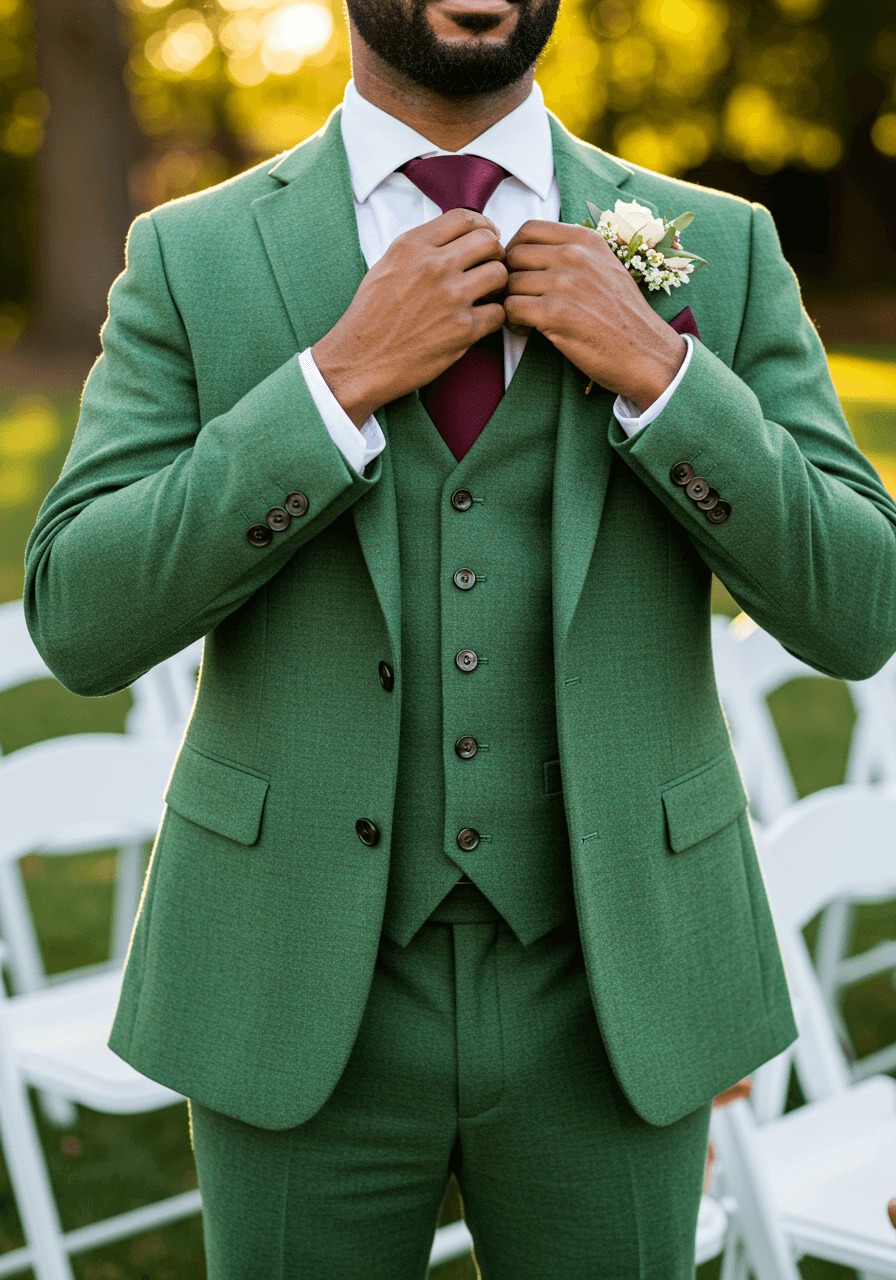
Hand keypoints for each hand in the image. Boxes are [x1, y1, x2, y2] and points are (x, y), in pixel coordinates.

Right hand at [312, 210, 506, 426]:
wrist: (359, 362)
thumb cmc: (369, 318)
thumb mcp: (385, 267)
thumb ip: (419, 250)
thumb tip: (451, 241)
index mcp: (412, 246)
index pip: (464, 218)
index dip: (482, 226)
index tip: (487, 237)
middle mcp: (433, 266)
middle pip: (489, 241)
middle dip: (494, 254)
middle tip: (489, 268)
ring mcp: (451, 297)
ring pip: (499, 274)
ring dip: (497, 285)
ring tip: (484, 296)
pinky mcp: (463, 329)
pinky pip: (498, 312)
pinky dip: (493, 317)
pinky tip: (479, 322)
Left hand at [504, 221, 686, 411]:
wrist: (645, 353)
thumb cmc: (623, 316)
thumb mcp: (606, 267)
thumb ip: (574, 254)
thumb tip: (534, 252)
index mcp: (586, 240)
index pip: (530, 229)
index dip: (515, 249)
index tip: (518, 269)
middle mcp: (575, 255)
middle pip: (514, 255)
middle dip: (508, 278)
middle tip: (517, 297)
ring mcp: (565, 282)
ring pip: (510, 283)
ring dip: (510, 302)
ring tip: (524, 318)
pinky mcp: (555, 313)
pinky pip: (511, 309)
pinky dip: (512, 323)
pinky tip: (526, 330)